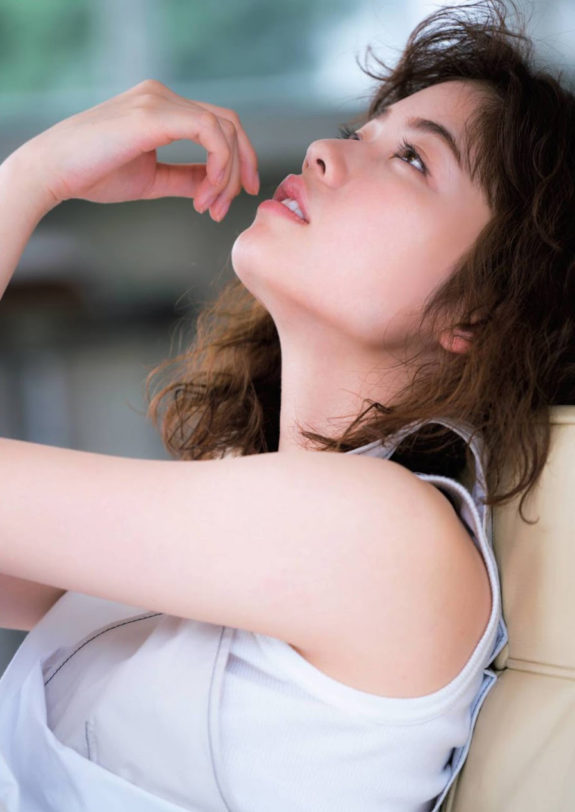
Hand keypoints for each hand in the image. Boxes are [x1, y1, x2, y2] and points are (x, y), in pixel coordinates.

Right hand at [10, 79, 259, 221]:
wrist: (53, 171)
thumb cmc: (93, 174)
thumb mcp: (152, 179)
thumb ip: (184, 177)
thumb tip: (212, 185)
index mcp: (162, 106)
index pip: (217, 124)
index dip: (237, 160)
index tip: (235, 196)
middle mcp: (163, 95)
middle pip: (228, 124)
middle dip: (240, 168)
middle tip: (227, 207)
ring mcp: (159, 100)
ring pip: (223, 130)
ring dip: (226, 175)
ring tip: (209, 207)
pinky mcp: (155, 113)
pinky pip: (209, 132)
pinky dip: (218, 166)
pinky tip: (204, 194)